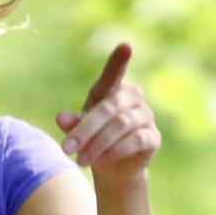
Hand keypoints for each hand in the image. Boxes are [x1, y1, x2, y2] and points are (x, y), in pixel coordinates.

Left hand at [56, 43, 159, 187]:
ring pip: (121, 125)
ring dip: (98, 144)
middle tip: (66, 149)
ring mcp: (146, 117)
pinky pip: (135, 140)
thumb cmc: (94, 139)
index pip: (115, 73)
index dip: (119, 60)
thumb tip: (61, 118)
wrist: (114, 169)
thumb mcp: (78, 130)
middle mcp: (132, 98)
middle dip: (85, 130)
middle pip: (109, 108)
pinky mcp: (153, 137)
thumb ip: (72, 123)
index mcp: (112, 89)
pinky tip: (101, 161)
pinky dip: (115, 150)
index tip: (126, 46)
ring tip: (80, 160)